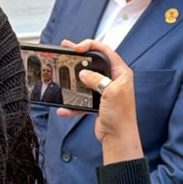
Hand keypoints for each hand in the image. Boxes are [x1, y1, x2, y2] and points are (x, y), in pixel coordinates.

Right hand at [57, 39, 141, 164]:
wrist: (118, 138)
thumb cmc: (121, 116)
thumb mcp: (110, 92)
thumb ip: (96, 79)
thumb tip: (84, 73)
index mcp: (121, 73)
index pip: (105, 51)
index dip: (91, 45)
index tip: (77, 47)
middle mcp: (114, 79)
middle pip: (94, 62)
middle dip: (79, 57)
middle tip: (67, 49)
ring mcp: (104, 90)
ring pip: (85, 79)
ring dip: (73, 80)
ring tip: (61, 72)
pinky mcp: (97, 101)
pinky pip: (82, 98)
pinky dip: (73, 103)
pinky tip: (64, 108)